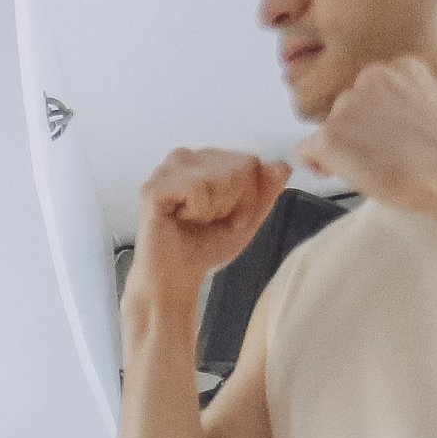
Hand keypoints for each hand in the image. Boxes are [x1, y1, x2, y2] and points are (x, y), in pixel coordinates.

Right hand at [134, 148, 292, 286]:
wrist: (174, 280)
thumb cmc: (205, 249)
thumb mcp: (247, 219)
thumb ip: (266, 192)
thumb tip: (283, 166)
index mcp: (205, 161)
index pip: (249, 162)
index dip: (248, 196)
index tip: (231, 219)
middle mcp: (185, 158)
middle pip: (238, 166)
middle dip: (233, 202)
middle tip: (211, 222)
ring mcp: (166, 170)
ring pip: (219, 175)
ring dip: (215, 208)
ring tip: (196, 220)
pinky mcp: (153, 187)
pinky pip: (197, 187)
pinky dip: (198, 211)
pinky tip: (181, 220)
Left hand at [298, 57, 436, 213]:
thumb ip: (412, 100)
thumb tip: (402, 113)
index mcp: (399, 68)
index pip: (369, 92)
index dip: (371, 120)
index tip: (382, 138)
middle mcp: (370, 79)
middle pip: (346, 109)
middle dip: (355, 133)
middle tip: (377, 157)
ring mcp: (347, 107)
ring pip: (328, 130)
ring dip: (341, 150)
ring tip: (371, 168)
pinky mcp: (330, 136)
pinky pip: (305, 151)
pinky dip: (316, 165)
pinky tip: (335, 173)